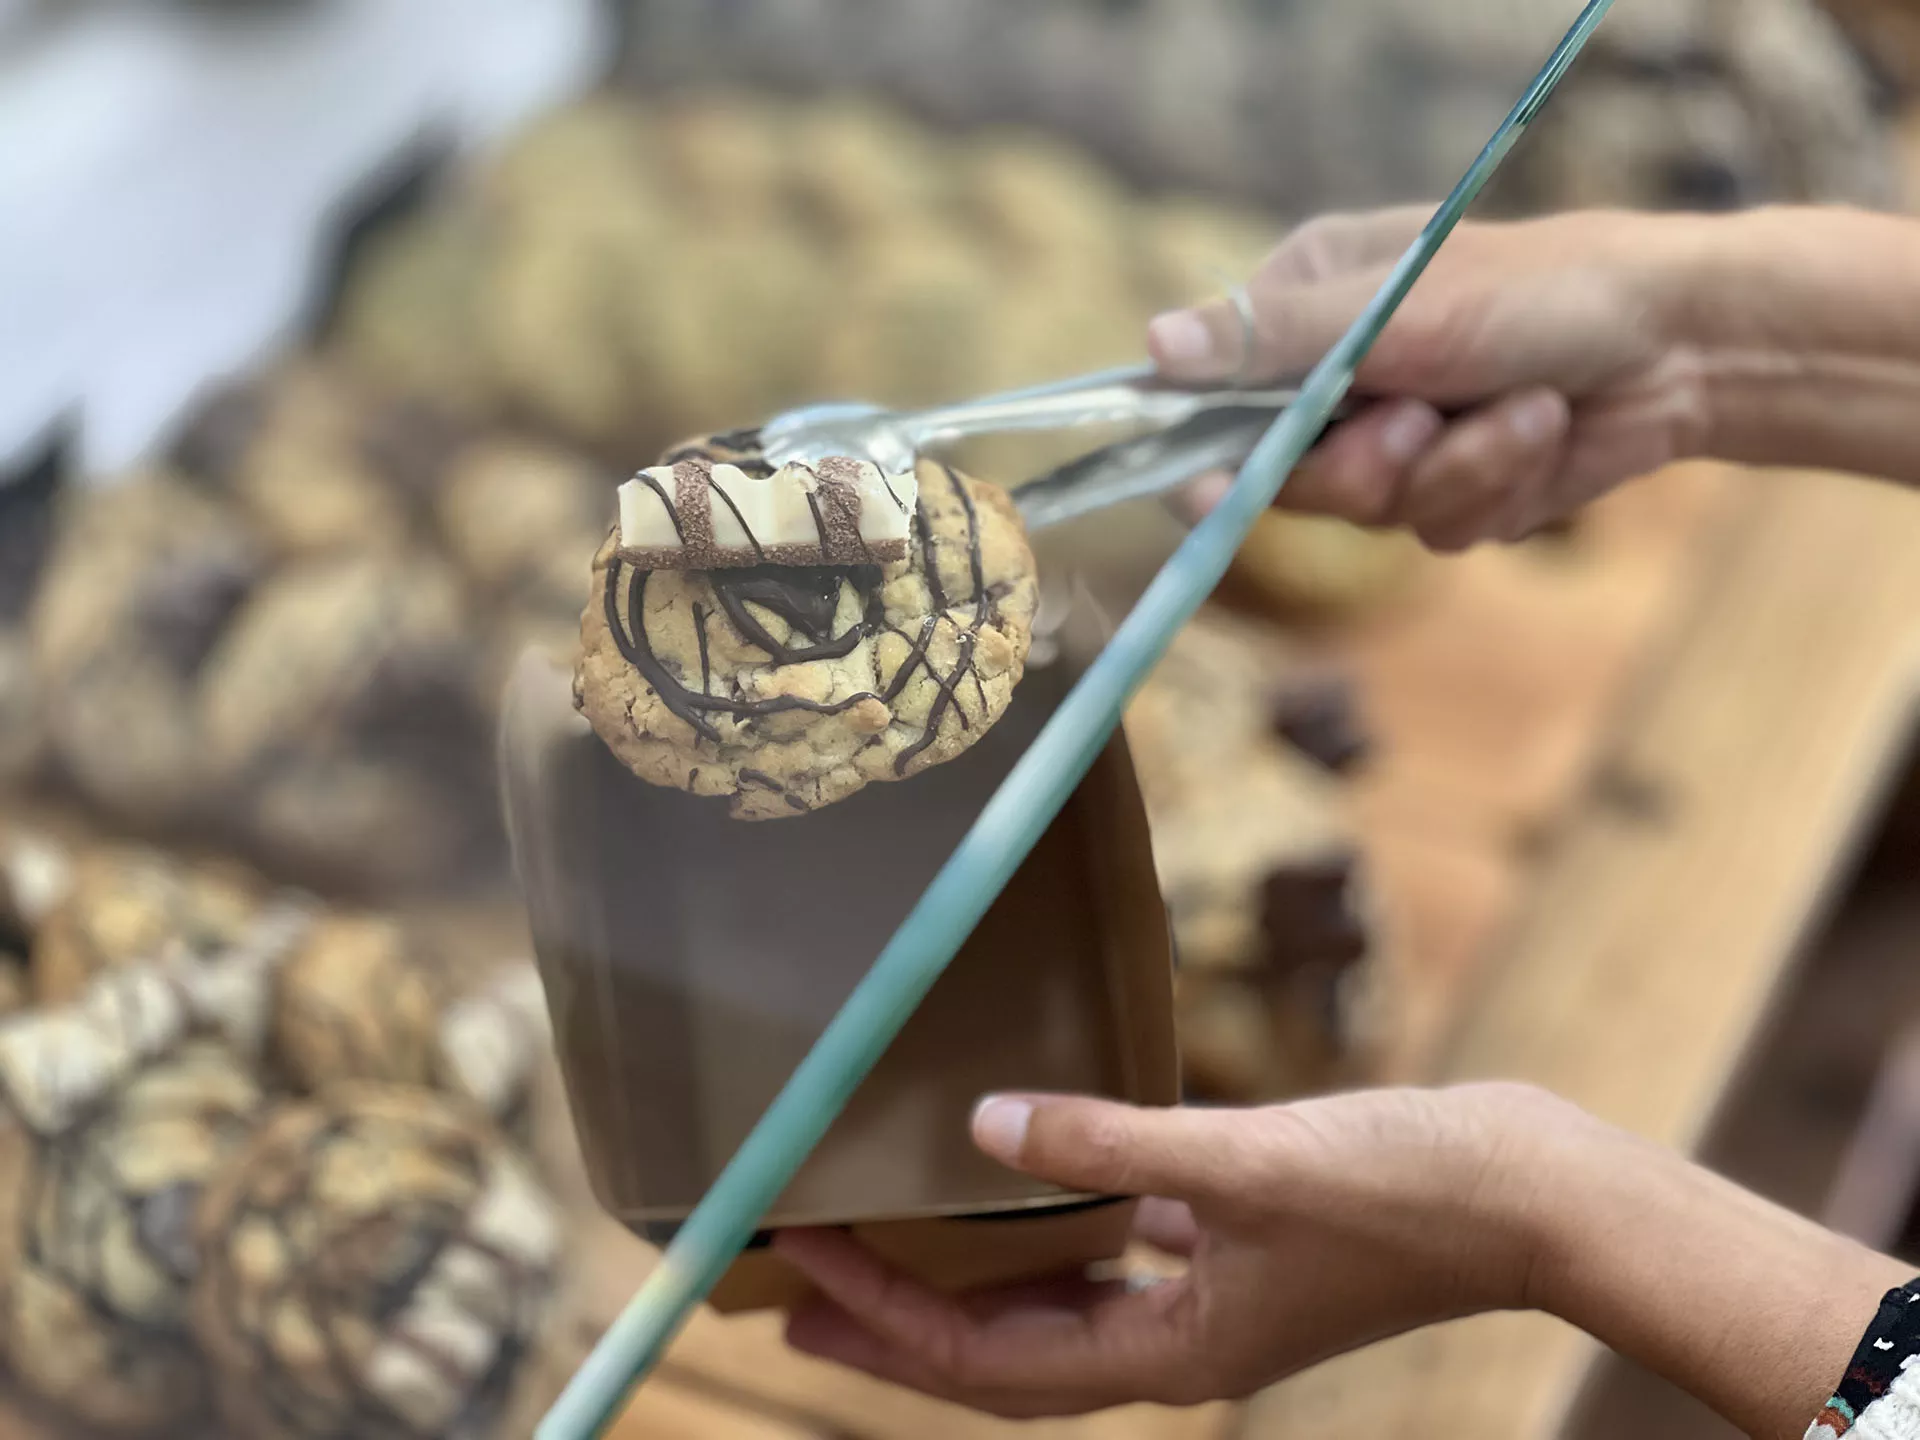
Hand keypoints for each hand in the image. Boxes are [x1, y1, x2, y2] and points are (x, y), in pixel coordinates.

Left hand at [773, 1083, 1569, 1417]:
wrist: (1530, 1193)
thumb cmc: (1406, 1191)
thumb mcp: (1247, 1162)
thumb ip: (1111, 1145)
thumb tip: (985, 1128)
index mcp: (1173, 1354)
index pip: (989, 1363)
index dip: (886, 1324)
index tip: (800, 1275)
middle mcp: (1178, 1343)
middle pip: (1003, 1354)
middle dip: (897, 1327)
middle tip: (792, 1297)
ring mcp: (1209, 1299)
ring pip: (1053, 1305)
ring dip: (963, 1282)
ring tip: (883, 1249)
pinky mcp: (1236, 1244)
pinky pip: (1115, 1251)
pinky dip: (1053, 1230)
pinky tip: (1022, 1182)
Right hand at [1153, 207, 1716, 549]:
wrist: (1682, 345)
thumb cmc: (1544, 291)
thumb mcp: (1398, 311)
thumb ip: (1276, 340)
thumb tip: (1153, 346)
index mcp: (1306, 307)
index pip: (1208, 393)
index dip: (1199, 449)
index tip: (1201, 489)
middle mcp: (1337, 376)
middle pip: (1282, 475)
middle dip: (1362, 463)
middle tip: (1416, 422)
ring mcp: (1393, 438)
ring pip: (1367, 512)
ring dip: (1454, 468)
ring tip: (1521, 410)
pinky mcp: (1450, 490)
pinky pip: (1437, 528)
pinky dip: (1495, 488)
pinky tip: (1542, 436)